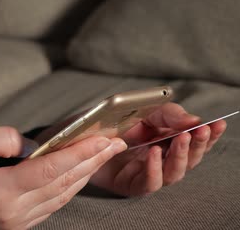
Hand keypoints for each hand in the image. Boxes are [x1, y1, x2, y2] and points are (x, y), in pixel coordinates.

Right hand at [0, 126, 126, 228]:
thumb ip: (3, 138)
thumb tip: (34, 145)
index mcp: (0, 192)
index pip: (51, 169)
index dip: (80, 153)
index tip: (103, 139)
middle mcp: (13, 213)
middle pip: (63, 185)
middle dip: (91, 162)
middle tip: (114, 143)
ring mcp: (15, 224)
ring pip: (60, 198)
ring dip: (83, 176)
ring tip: (101, 155)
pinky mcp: (15, 227)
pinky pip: (50, 207)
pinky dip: (67, 189)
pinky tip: (77, 174)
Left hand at [90, 103, 226, 196]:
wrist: (76, 134)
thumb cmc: (109, 121)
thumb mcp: (142, 110)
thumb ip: (168, 115)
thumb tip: (194, 121)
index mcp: (166, 140)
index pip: (194, 141)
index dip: (207, 134)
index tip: (218, 124)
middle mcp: (160, 158)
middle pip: (188, 159)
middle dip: (197, 144)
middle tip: (201, 131)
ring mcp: (146, 172)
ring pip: (173, 173)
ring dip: (180, 156)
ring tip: (180, 138)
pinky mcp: (130, 185)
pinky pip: (149, 183)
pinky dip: (154, 169)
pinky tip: (154, 153)